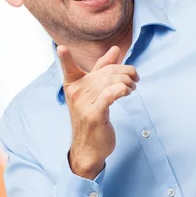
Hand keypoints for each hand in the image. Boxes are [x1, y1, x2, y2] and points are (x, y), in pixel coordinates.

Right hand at [57, 45, 139, 179]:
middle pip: (106, 72)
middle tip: (134, 78)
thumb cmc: (94, 117)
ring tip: (132, 88)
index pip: (69, 68)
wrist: (89, 148)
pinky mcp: (94, 114)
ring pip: (111, 82)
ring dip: (127, 82)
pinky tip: (127, 91)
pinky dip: (122, 89)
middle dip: (125, 72)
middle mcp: (76, 93)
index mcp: (73, 85)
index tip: (61, 48)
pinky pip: (110, 95)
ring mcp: (83, 104)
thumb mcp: (96, 92)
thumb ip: (103, 70)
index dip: (65, 59)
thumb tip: (114, 50)